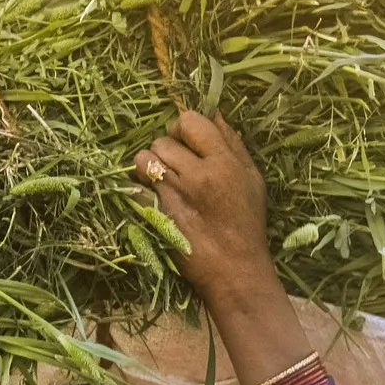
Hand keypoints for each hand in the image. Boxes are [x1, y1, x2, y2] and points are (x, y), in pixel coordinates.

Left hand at [132, 110, 275, 305]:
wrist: (235, 269)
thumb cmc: (246, 223)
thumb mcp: (251, 179)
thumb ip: (233, 145)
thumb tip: (215, 114)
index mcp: (223, 162)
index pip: (190, 122)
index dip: (184, 128)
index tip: (186, 142)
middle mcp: (197, 175)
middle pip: (162, 141)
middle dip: (165, 151)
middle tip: (175, 167)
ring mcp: (173, 195)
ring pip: (143, 160)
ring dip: (148, 168)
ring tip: (160, 181)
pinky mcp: (155, 215)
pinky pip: (132, 188)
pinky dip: (136, 189)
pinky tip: (148, 196)